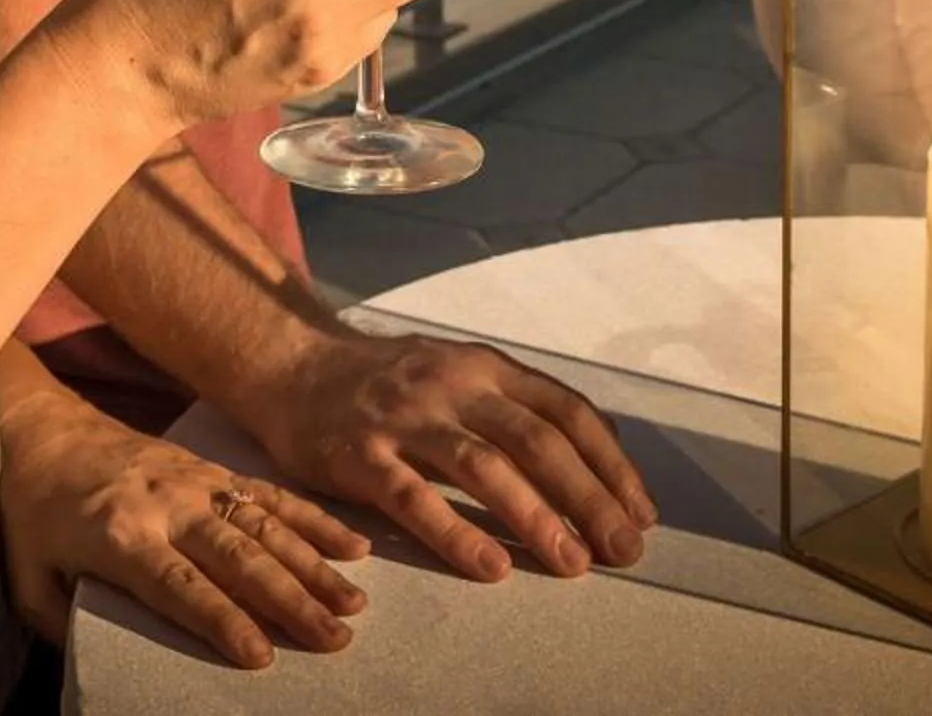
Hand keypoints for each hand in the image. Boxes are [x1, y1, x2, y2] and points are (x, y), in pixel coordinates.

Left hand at [0, 389, 369, 669]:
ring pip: (266, 526)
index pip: (181, 587)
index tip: (263, 656)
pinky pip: (272, 496)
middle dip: (290, 600)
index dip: (223, 620)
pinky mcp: (214, 469)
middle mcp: (168, 507)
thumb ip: (59, 621)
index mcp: (122, 537)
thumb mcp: (27, 574)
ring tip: (354, 603)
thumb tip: (96, 662)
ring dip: (314, 565)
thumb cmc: (37, 513)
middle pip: (238, 559)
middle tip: (333, 638)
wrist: (51, 431)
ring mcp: (197, 483)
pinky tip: (353, 545)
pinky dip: (315, 519)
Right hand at [237, 327, 656, 583]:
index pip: (566, 411)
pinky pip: (412, 498)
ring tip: (572, 562)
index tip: (639, 511)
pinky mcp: (358, 456)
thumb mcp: (460, 372)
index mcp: (485, 367)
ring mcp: (404, 419)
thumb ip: (520, 405)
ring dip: (536, 517)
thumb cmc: (388, 381)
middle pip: (537, 441)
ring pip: (483, 466)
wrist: (291, 364)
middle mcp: (452, 386)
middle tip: (623, 548)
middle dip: (589, 497)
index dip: (610, 463)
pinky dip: (455, 533)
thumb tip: (601, 450)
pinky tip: (490, 566)